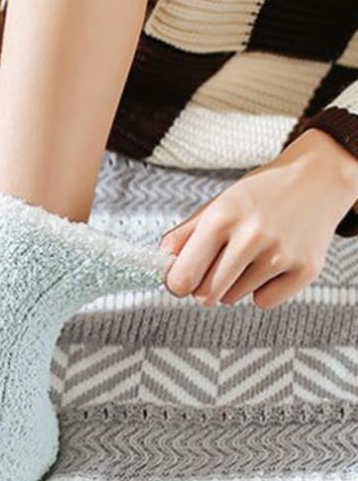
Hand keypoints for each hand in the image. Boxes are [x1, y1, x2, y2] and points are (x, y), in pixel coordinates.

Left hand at [158, 128, 357, 308]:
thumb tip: (161, 263)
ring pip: (233, 298)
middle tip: (216, 266)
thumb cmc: (261, 193)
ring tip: (250, 255)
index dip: (176, 284)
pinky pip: (264, 302)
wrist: (318, 178)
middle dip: (203, 286)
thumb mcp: (217, 205)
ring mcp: (281, 255)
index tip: (179, 281)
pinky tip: (272, 264)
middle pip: (206, 295)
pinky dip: (263, 290)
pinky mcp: (306, 269)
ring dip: (234, 285)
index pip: (183, 278)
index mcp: (222, 218)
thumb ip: (184, 235)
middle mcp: (252, 236)